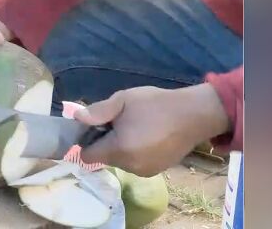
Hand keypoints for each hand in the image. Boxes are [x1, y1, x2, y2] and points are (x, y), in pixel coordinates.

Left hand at [74, 84, 229, 176]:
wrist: (194, 114)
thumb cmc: (155, 104)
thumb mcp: (123, 100)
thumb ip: (98, 111)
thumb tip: (76, 119)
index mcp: (118, 149)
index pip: (87, 156)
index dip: (86, 141)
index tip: (96, 128)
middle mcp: (130, 166)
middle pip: (104, 158)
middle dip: (106, 143)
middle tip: (120, 123)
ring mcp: (145, 171)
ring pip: (121, 162)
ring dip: (122, 148)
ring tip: (136, 128)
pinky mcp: (157, 171)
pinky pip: (136, 164)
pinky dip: (136, 153)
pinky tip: (148, 136)